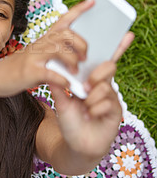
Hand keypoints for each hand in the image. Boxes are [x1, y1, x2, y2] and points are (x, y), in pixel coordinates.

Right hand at [0, 0, 91, 97]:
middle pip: (66, 34)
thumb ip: (52, 54)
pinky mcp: (30, 72)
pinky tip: (67, 85)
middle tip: (85, 57)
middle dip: (81, 44)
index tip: (93, 2)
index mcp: (43, 40)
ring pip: (60, 50)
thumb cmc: (18, 69)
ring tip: (75, 72)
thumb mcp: (35, 56)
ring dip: (73, 61)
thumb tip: (76, 57)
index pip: (62, 20)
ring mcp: (34, 57)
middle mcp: (39, 45)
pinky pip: (52, 74)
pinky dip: (63, 80)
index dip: (78, 10)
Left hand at [50, 29, 133, 157]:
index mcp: (89, 80)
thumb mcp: (60, 101)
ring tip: (84, 105)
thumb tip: (51, 67)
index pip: (102, 60)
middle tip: (85, 86)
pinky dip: (94, 109)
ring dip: (92, 96)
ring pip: (105, 85)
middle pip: (108, 67)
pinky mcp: (115, 111)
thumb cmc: (70, 120)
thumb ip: (57, 85)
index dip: (115, 47)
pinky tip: (89, 115)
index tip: (125, 33)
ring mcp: (110, 98)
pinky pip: (107, 102)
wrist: (76, 144)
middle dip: (96, 74)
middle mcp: (102, 86)